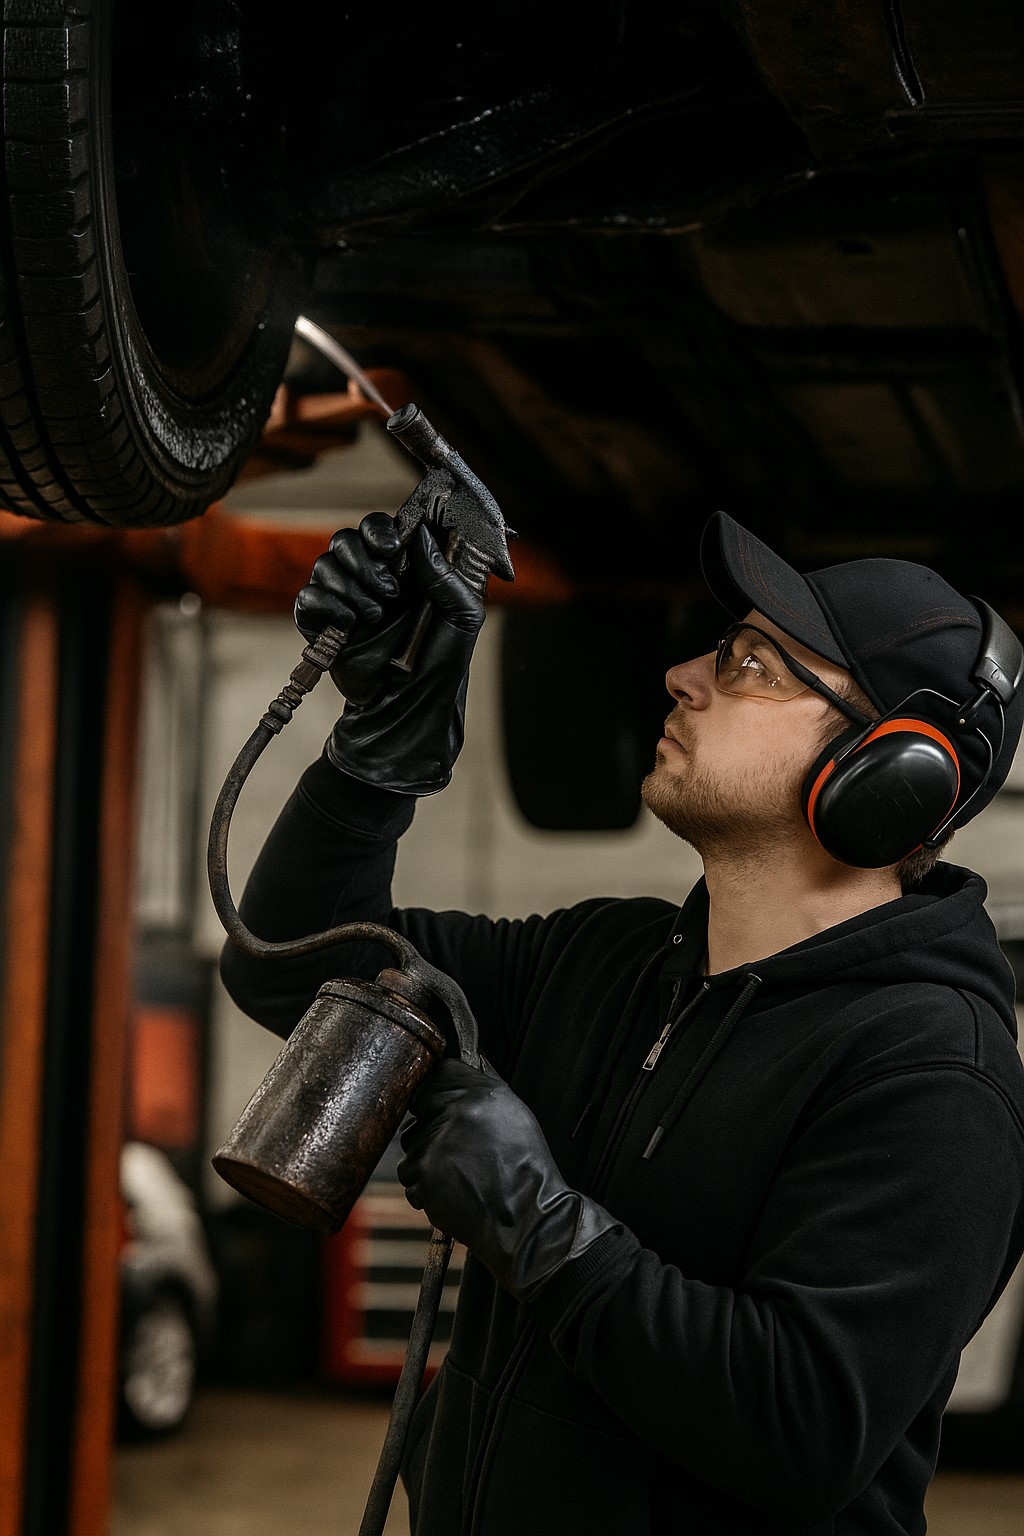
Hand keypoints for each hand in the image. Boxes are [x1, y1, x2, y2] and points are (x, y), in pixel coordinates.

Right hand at [294, 513, 484, 794]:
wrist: (408, 708)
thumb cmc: (440, 664)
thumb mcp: (461, 617)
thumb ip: (446, 575)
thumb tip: (422, 536)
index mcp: (403, 569)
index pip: (379, 528)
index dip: (379, 530)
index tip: (393, 546)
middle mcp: (370, 579)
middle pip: (346, 539)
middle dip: (365, 559)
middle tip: (390, 590)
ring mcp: (343, 600)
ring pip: (325, 564)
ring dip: (352, 586)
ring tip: (377, 616)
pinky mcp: (321, 624)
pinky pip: (308, 596)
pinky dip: (329, 605)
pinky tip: (351, 625)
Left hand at [397, 1059, 619, 1301]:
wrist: (524, 1217)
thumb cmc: (524, 1170)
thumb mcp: (516, 1115)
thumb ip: (483, 1089)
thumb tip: (457, 1073)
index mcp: (479, 1095)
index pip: (440, 1073)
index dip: (438, 1090)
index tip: (439, 1102)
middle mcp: (454, 1113)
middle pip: (420, 1107)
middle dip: (431, 1125)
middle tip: (455, 1148)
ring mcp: (435, 1144)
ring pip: (412, 1144)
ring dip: (426, 1156)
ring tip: (458, 1172)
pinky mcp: (423, 1174)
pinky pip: (410, 1175)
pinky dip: (424, 1185)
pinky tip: (452, 1190)